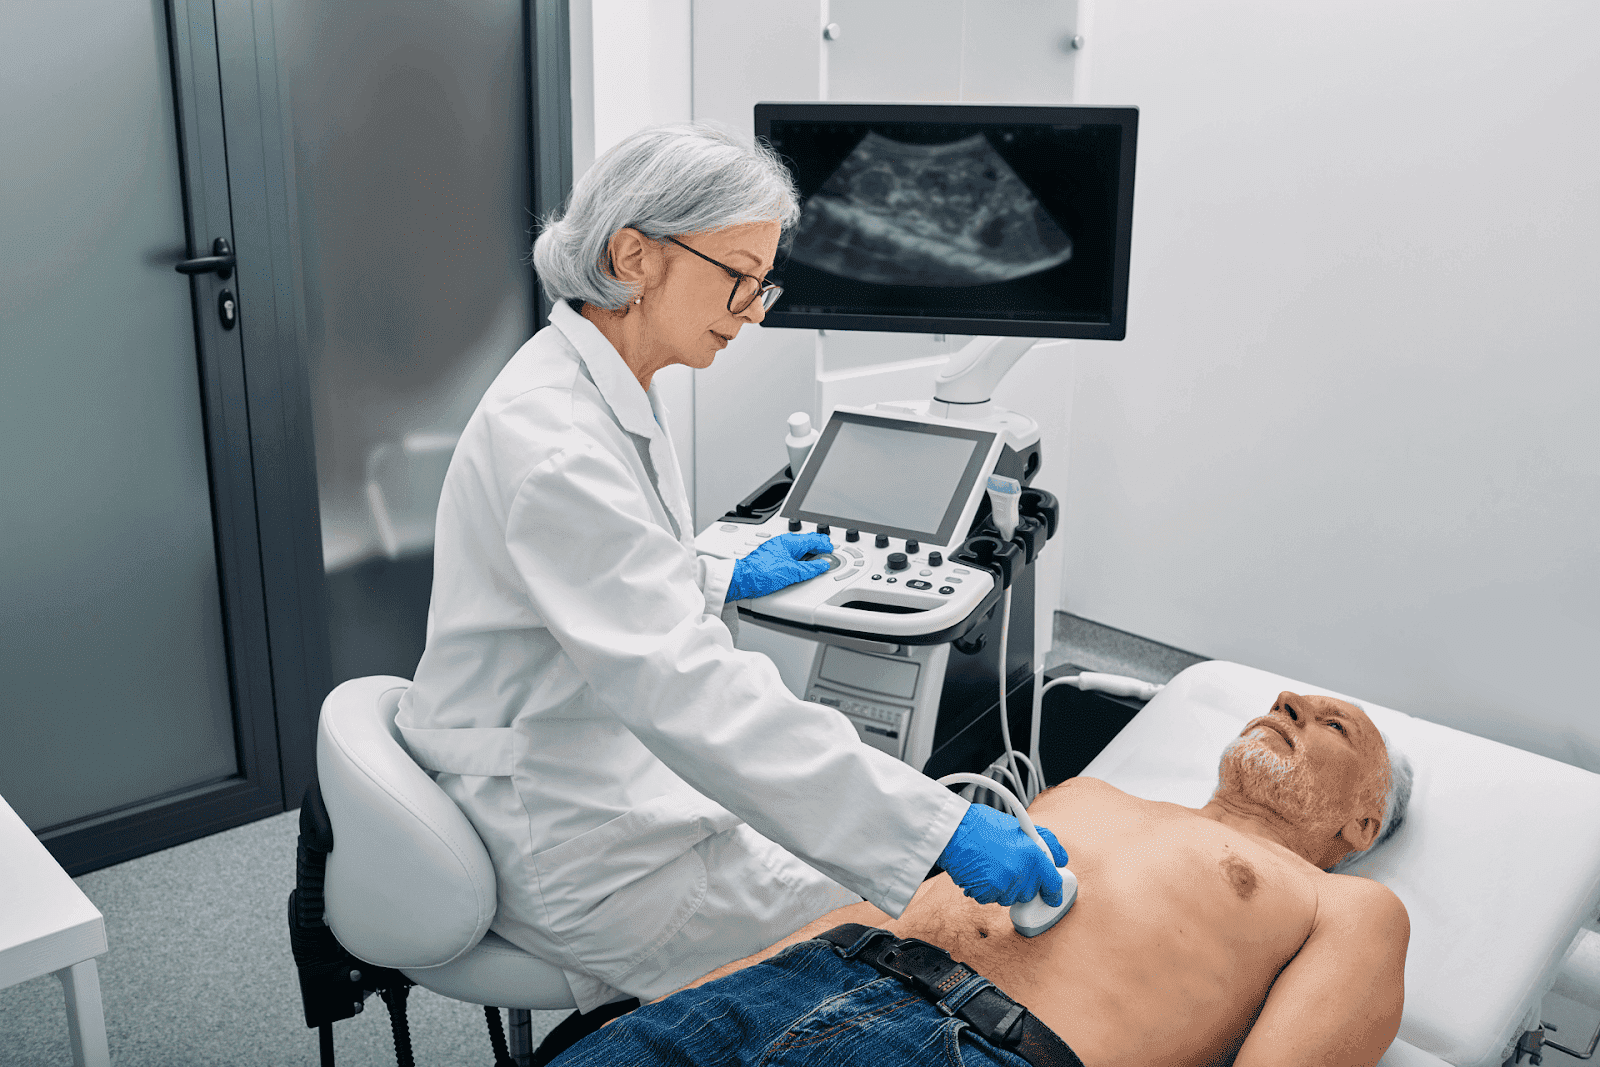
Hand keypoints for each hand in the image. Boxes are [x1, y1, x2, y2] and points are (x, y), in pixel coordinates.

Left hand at [726, 532, 833, 600]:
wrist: (742, 579)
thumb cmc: (761, 573)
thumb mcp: (792, 572)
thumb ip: (811, 568)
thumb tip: (823, 564)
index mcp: (789, 542)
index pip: (813, 539)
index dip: (824, 544)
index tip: (831, 549)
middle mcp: (783, 543)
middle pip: (806, 541)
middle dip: (818, 544)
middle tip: (827, 549)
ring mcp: (776, 550)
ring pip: (798, 547)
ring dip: (809, 550)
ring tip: (817, 555)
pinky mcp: (772, 558)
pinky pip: (791, 553)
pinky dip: (800, 556)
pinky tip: (801, 562)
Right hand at [938, 803, 1068, 906]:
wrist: (953, 831)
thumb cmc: (982, 825)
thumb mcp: (1020, 825)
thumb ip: (1045, 841)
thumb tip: (1061, 858)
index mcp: (1033, 854)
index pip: (1052, 882)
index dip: (1053, 892)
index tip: (1053, 897)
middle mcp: (1021, 872)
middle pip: (1029, 893)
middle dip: (1022, 883)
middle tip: (1009, 864)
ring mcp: (1003, 885)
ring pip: (1010, 897)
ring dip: (1004, 887)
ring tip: (991, 864)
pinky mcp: (986, 893)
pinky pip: (991, 898)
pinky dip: (987, 890)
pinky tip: (981, 871)